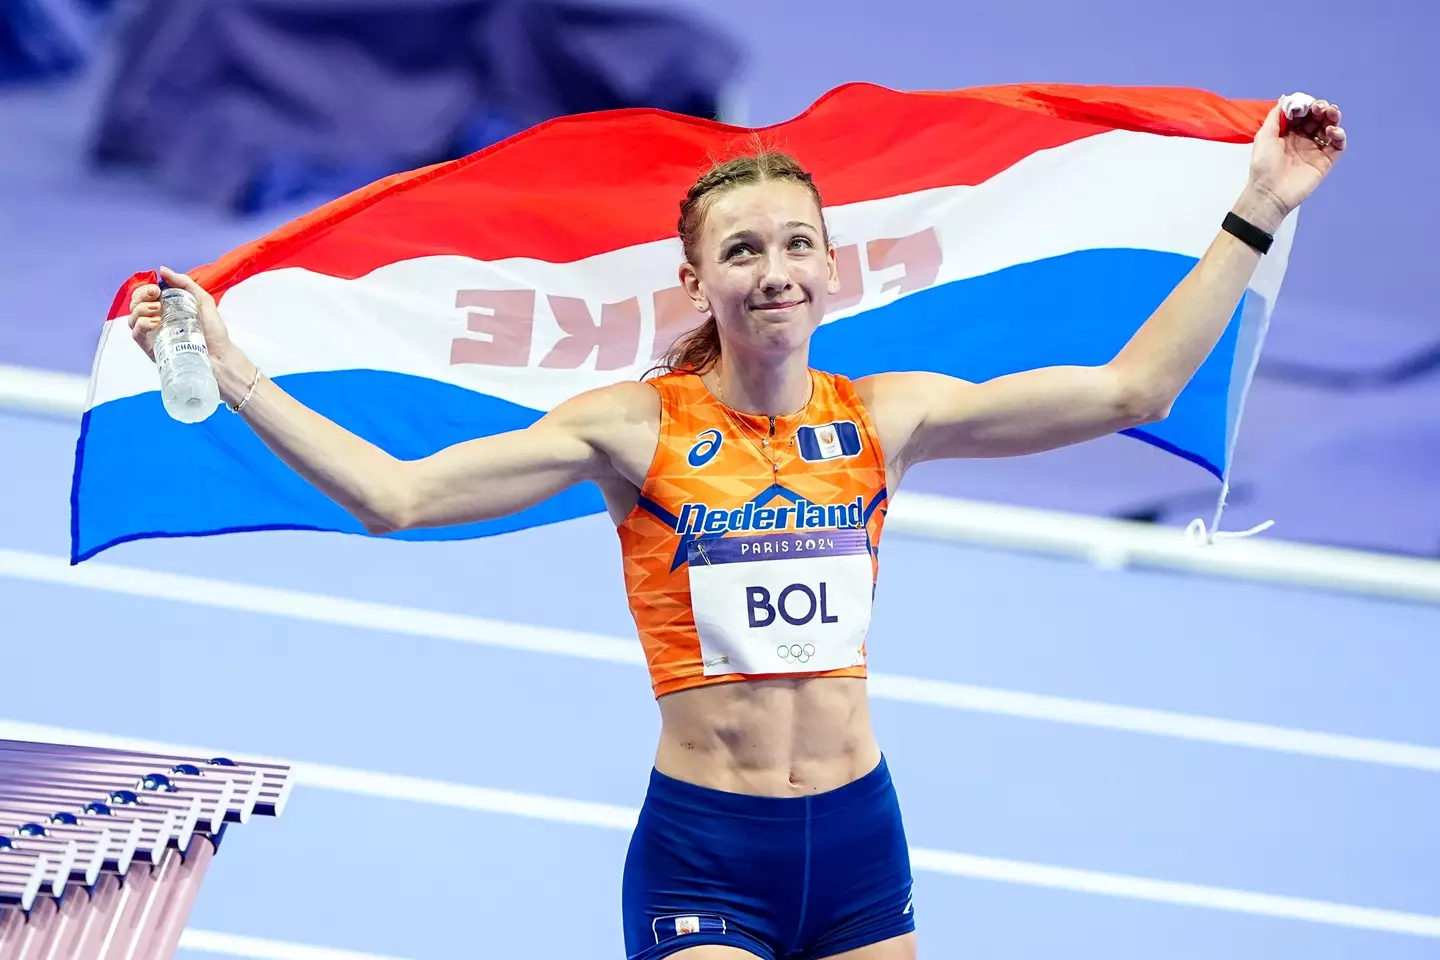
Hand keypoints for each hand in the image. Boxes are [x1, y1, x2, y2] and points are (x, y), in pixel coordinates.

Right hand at [129, 266, 236, 364]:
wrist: (220, 355)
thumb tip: (162, 270)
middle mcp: (155, 320)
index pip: (144, 295)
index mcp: (165, 308)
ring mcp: (152, 335)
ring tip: (158, 309)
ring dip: (140, 310)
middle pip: (134, 305)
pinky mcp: (152, 348)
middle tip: (156, 296)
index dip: (145, 289)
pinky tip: (155, 322)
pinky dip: (142, 325)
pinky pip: (136, 335)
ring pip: (132, 319)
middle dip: (141, 296)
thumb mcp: (202, 300)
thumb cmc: (213, 330)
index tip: (156, 288)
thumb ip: (184, 283)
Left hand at [1240, 92, 1346, 229]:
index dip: (1306, 106)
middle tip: (1320, 107)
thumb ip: (1276, 116)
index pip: (1302, 114)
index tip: (1304, 104)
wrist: (1269, 193)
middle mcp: (1303, 140)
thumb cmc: (1263, 166)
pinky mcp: (1325, 161)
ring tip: (1330, 113)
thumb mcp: (1264, 136)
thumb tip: (1285, 97)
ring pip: (1330, 128)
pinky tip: (1331, 131)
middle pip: (1318, 118)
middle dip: (1321, 109)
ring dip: (1333, 117)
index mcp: (1288, 133)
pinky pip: (1338, 145)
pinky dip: (1339, 135)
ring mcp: (1315, 150)